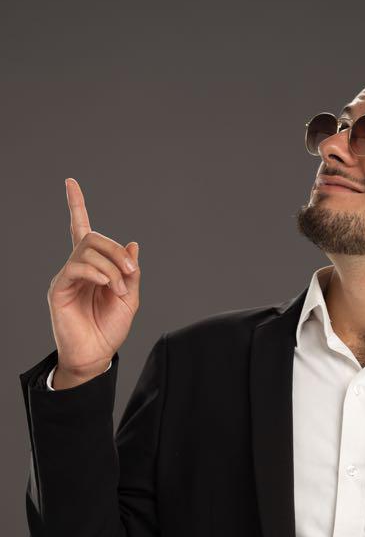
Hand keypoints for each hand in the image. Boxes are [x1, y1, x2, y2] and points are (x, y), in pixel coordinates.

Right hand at [47, 178, 140, 381]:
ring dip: (111, 266)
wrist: (96, 354)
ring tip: (119, 289)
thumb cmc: (110, 327)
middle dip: (115, 249)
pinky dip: (99, 273)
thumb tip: (133, 244)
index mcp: (95, 267)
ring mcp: (67, 277)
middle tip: (130, 270)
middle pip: (93, 238)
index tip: (70, 182)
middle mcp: (78, 267)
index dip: (76, 205)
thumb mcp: (130, 297)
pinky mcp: (60, 288)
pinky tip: (108, 286)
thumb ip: (131, 271)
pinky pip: (78, 267)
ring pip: (88, 250)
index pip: (82, 229)